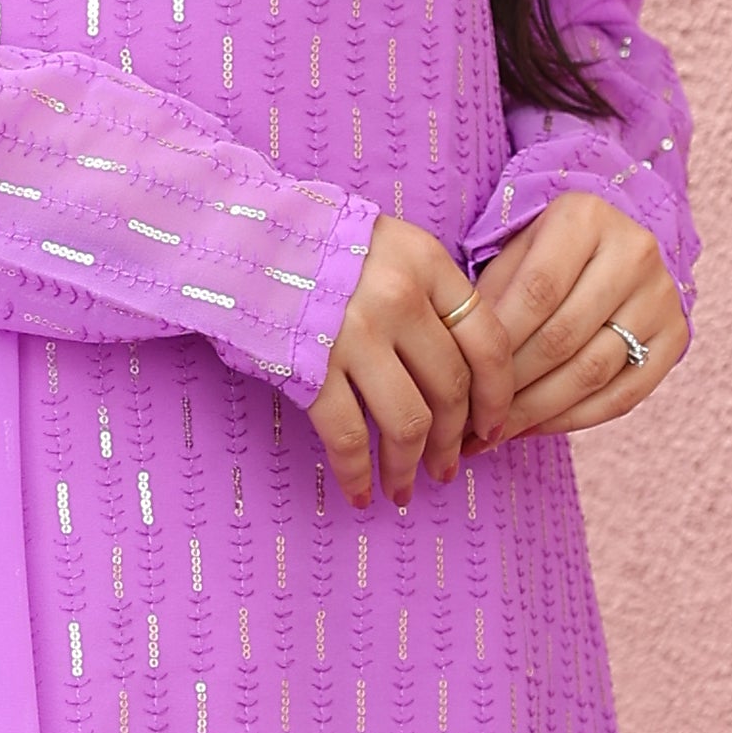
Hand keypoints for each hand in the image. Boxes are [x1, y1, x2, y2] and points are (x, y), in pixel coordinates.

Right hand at [307, 212, 483, 506]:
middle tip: (448, 467)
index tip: (494, 427)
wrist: (234, 239)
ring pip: (407, 423)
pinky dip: (357, 474)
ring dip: (409, 467)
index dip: (497, 395)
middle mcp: (398, 297)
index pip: (487, 341)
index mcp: (425, 263)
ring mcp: (353, 334)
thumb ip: (428, 292)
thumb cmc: (314, 246)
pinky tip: (359, 493)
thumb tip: (464, 367)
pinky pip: (348, 437)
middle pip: (450, 389)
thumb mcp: (387, 245)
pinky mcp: (310, 368)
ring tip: (403, 490)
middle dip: (454, 440)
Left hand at [457, 192, 686, 441]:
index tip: (462, 380)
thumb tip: (461, 370)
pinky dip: (574, 419)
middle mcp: (634, 251)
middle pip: (563, 337)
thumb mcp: (512, 254)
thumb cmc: (545, 254)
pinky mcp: (676, 336)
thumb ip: (489, 299)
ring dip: (537, 411)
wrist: (614, 245)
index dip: (497, 344)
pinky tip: (535, 427)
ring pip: (592, 372)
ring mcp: (662, 296)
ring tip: (496, 431)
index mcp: (586, 218)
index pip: (536, 292)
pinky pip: (624, 395)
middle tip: (472, 418)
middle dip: (511, 386)